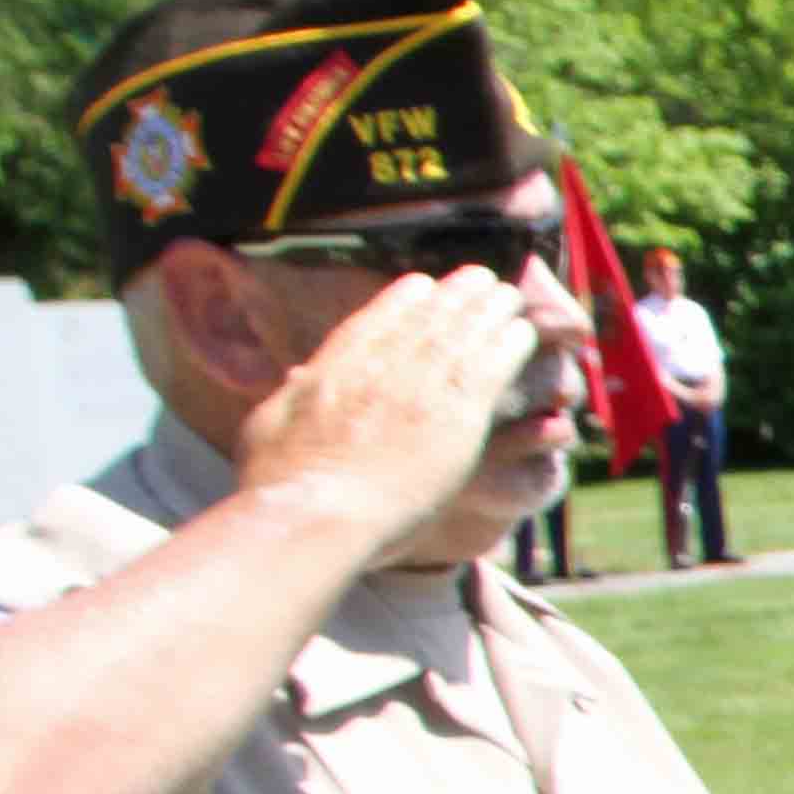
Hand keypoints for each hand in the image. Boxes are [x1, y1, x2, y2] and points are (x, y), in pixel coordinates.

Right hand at [233, 265, 543, 542]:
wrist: (317, 514)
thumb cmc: (282, 485)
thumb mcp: (269, 427)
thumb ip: (290, 397)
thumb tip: (295, 376)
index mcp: (334, 367)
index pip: (375, 321)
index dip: (405, 300)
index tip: (424, 285)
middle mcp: (379, 367)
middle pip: (426, 319)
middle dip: (455, 296)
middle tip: (479, 279)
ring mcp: (420, 388)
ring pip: (463, 334)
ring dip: (488, 311)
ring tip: (508, 295)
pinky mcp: (457, 416)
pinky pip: (492, 367)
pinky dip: (509, 346)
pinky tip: (524, 333)